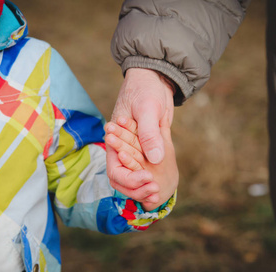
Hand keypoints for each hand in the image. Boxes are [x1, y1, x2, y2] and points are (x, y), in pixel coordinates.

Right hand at [106, 68, 174, 192]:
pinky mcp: (148, 147)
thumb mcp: (147, 108)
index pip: (115, 171)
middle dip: (137, 189)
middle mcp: (122, 148)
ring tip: (158, 190)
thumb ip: (148, 134)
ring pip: (135, 176)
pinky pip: (147, 168)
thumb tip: (155, 159)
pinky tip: (161, 183)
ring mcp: (135, 149)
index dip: (129, 180)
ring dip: (144, 186)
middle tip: (155, 189)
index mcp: (114, 141)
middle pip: (124, 179)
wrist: (156, 77)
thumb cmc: (145, 88)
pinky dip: (152, 178)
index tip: (148, 178)